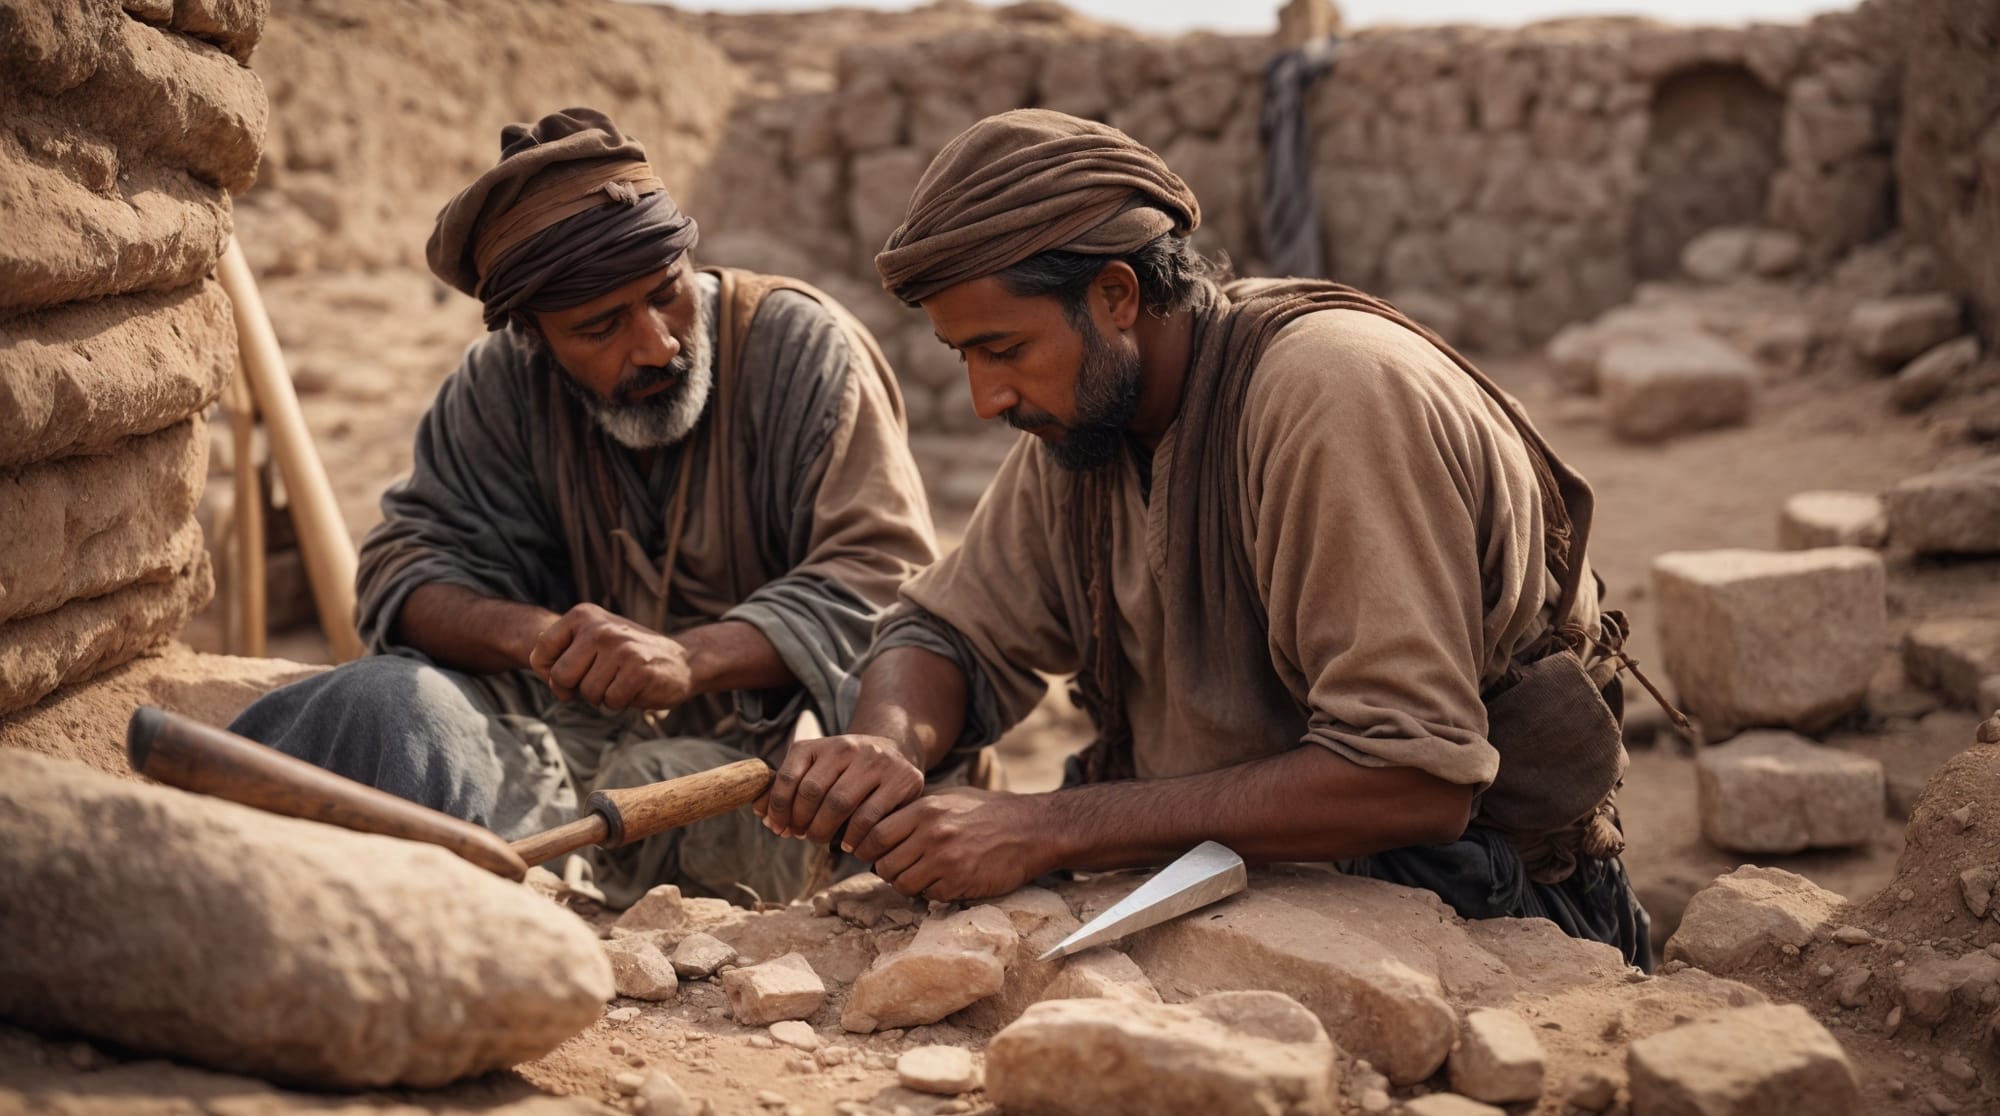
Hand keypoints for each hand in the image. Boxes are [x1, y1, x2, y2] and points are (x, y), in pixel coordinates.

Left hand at [528, 603, 693, 709]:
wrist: (684, 659)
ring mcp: (620, 647)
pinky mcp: (638, 669)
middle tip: (601, 680)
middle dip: (577, 689)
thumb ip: (565, 654)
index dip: (550, 673)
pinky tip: (636, 687)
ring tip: (622, 680)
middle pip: (561, 676)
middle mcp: (599, 627)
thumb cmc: (630, 657)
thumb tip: (550, 680)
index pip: (542, 649)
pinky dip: (622, 702)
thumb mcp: (595, 642)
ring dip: (603, 696)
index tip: (572, 674)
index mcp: (583, 615)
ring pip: (587, 693)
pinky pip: (612, 701)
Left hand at [755, 734, 924, 849]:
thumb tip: (760, 812)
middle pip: (812, 792)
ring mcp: (876, 760)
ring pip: (839, 804)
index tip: (778, 828)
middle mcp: (847, 746)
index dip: (778, 808)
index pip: (789, 777)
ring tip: (821, 840)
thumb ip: (789, 787)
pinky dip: (854, 836)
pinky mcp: (902, 778)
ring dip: (825, 831)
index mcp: (820, 744)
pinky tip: (849, 844)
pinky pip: (869, 816)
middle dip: (802, 822)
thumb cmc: (846, 770)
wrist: (895, 750)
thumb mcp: (817, 769)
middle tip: (802, 836)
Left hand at [857, 789, 1056, 901]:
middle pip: (883, 863)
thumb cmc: (988, 812)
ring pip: (902, 883)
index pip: (875, 834)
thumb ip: (916, 810)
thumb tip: (879, 827)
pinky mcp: (960, 883)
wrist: (1032, 829)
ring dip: (907, 884)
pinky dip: (932, 893)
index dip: (868, 848)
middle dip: (887, 869)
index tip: (872, 853)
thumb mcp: (949, 798)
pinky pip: (929, 896)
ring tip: (923, 875)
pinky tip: (946, 881)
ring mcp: (945, 860)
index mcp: (925, 809)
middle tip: (899, 868)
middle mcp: (932, 834)